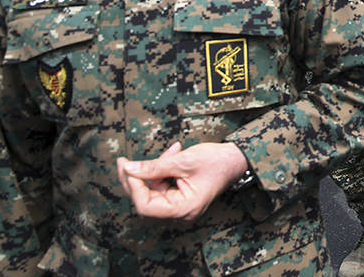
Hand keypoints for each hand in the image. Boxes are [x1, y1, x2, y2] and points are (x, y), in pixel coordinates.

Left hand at [116, 141, 249, 221]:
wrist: (238, 158)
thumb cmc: (217, 161)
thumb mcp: (183, 161)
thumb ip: (153, 166)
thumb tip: (128, 168)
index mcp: (183, 209)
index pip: (146, 206)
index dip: (134, 187)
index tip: (128, 168)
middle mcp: (180, 212)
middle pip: (146, 200)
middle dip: (136, 178)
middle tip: (125, 161)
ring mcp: (180, 205)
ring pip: (153, 191)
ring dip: (152, 170)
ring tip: (170, 151)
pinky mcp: (181, 196)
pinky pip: (162, 186)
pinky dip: (162, 171)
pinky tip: (172, 154)